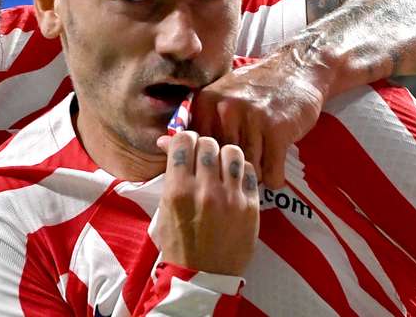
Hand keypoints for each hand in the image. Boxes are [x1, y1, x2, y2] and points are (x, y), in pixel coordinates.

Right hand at [152, 132, 259, 275]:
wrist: (202, 276)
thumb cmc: (178, 242)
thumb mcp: (164, 207)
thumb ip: (170, 173)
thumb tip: (168, 140)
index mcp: (178, 190)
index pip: (184, 141)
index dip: (184, 139)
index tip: (186, 147)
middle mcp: (205, 190)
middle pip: (209, 143)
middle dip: (204, 147)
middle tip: (203, 159)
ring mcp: (231, 198)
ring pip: (233, 152)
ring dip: (225, 156)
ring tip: (221, 167)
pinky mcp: (251, 207)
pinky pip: (250, 171)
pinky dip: (242, 170)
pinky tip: (235, 180)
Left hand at [192, 48, 327, 188]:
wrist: (295, 71)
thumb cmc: (254, 91)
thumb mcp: (219, 99)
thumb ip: (194, 124)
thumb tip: (160, 146)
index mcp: (205, 103)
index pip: (196, 152)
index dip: (210, 163)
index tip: (221, 161)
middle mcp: (225, 109)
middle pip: (222, 164)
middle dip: (235, 170)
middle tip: (247, 158)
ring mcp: (251, 118)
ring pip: (248, 171)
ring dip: (257, 173)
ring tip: (262, 158)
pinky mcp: (277, 130)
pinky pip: (271, 174)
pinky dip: (275, 176)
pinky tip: (276, 162)